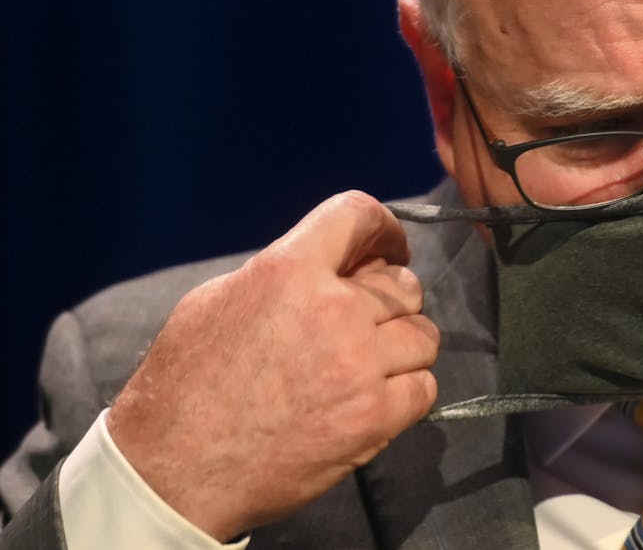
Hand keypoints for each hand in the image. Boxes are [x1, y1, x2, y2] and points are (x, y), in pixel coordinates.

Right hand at [107, 191, 438, 539]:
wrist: (174, 472)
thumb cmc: (184, 385)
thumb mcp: (217, 301)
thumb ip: (284, 275)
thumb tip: (336, 267)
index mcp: (288, 271)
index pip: (356, 214)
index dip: (382, 228)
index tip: (387, 248)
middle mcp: (334, 310)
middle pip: (403, 285)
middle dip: (389, 300)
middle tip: (366, 323)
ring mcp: (359, 365)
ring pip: (424, 336)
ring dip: (402, 349)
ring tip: (369, 365)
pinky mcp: (373, 417)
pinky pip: (424, 388)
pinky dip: (406, 393)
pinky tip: (373, 399)